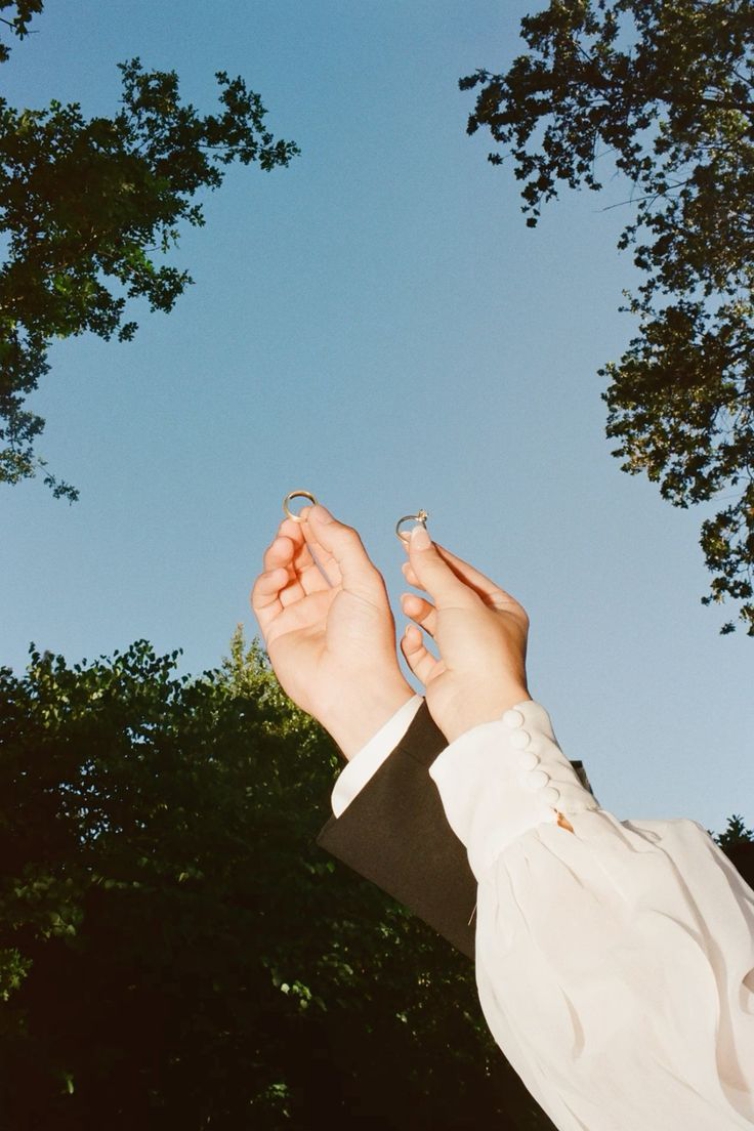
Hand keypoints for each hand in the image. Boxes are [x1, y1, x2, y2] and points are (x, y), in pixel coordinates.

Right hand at [251, 504, 413, 757]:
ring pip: (281, 575)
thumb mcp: (364, 580)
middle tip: (290, 527)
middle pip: (303, 560)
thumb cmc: (367, 636)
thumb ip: (341, 542)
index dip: (317, 530)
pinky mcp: (277, 632)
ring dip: (279, 557)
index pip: (329, 551)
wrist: (352, 687)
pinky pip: (265, 599)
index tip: (306, 512)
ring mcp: (300, 616)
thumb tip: (315, 511)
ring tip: (283, 546)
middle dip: (295, 540)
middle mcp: (325, 602)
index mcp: (351, 590)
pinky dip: (267, 581)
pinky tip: (278, 575)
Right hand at [400, 525, 529, 742]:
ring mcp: (467, 657)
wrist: (477, 708)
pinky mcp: (446, 678)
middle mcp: (487, 633)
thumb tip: (417, 534)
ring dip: (420, 611)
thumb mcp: (456, 599)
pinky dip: (415, 643)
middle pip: (450, 599)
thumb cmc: (479, 651)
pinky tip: (409, 634)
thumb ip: (433, 568)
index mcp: (504, 611)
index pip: (467, 576)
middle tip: (404, 569)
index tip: (411, 543)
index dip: (439, 558)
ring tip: (406, 602)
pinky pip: (425, 654)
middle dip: (427, 584)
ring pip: (436, 625)